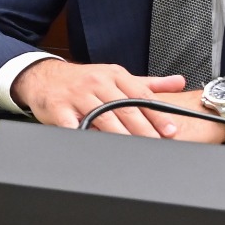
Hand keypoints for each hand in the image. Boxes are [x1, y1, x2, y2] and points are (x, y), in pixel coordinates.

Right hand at [11, 59, 195, 136]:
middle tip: (156, 144)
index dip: (156, 114)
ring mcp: (77, 95)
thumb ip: (148, 84)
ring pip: (102, 117)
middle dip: (143, 129)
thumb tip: (179, 83)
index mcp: (114, 75)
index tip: (169, 129)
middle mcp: (97, 83)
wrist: (44, 77)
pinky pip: (74, 125)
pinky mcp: (59, 108)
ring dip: (119, 135)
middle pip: (124, 108)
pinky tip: (95, 145)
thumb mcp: (116, 76)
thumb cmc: (84, 81)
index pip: (140, 96)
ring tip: (133, 149)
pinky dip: (84, 134)